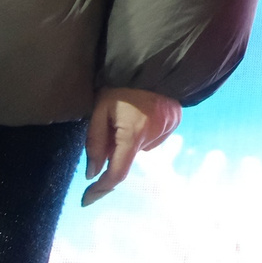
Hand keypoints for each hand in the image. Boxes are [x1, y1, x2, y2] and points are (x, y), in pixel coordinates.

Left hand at [81, 87, 181, 206]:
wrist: (152, 62)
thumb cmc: (120, 85)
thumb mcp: (100, 111)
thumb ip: (95, 143)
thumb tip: (93, 173)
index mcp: (134, 134)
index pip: (117, 172)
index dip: (101, 188)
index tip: (86, 199)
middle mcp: (154, 136)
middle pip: (127, 158)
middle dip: (114, 152)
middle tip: (108, 127)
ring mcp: (168, 130)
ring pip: (139, 148)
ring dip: (128, 142)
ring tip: (125, 116)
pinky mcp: (175, 123)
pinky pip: (152, 139)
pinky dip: (142, 134)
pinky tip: (140, 114)